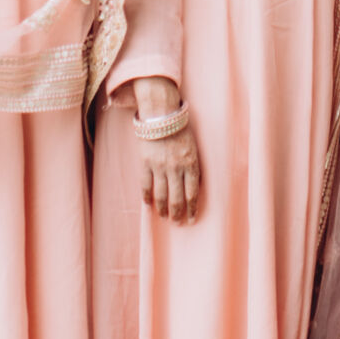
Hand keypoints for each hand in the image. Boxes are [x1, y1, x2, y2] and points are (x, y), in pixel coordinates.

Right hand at [134, 78, 200, 222]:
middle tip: (178, 223)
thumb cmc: (181, 130)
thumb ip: (193, 167)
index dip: (192, 209)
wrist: (161, 115)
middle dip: (178, 214)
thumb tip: (193, 188)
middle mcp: (176, 168)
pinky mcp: (145, 164)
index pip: (192, 193)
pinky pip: (146, 186)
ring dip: (163, 210)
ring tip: (165, 217)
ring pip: (161, 196)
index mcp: (191, 164)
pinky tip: (149, 205)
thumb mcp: (193, 148)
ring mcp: (159, 167)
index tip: (192, 219)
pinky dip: (147, 198)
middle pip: (177, 199)